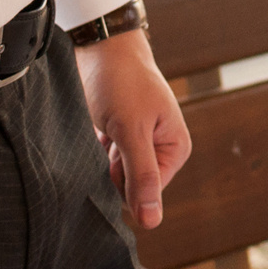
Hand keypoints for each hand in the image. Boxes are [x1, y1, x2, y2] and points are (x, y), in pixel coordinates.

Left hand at [74, 26, 191, 228]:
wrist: (99, 46)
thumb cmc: (121, 81)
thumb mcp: (132, 130)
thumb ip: (142, 176)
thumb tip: (152, 222)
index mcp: (175, 147)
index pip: (146, 192)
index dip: (124, 181)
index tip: (114, 154)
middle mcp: (158, 148)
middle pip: (128, 186)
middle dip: (110, 169)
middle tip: (107, 137)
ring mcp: (136, 143)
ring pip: (111, 174)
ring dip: (98, 158)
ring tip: (101, 128)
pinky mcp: (115, 137)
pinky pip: (100, 161)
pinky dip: (92, 149)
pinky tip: (94, 128)